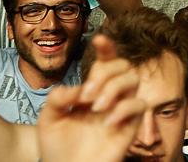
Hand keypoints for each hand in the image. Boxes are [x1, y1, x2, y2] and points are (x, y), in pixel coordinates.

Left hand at [37, 35, 144, 161]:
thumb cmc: (57, 148)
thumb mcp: (48, 119)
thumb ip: (57, 98)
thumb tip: (77, 89)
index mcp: (92, 91)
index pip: (106, 62)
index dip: (106, 48)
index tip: (99, 39)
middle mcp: (110, 97)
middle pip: (123, 65)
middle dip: (105, 73)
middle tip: (86, 95)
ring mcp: (121, 111)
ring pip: (134, 80)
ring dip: (114, 87)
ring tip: (95, 107)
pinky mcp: (130, 127)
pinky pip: (139, 106)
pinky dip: (123, 109)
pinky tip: (106, 123)